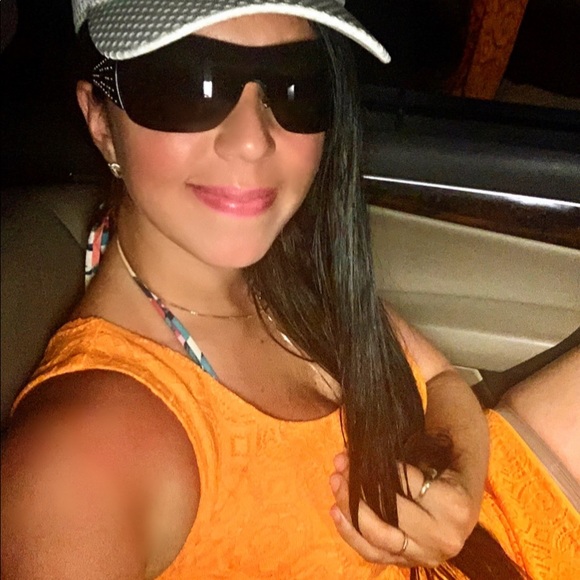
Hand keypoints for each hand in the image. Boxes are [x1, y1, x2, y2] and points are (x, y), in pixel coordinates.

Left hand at [329, 452, 478, 567]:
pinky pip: (374, 553)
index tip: (356, 453)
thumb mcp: (433, 455)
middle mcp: (443, 538)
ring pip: (377, 538)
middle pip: (389, 514)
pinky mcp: (410, 563)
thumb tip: (358, 453)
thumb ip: (402, 459)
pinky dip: (351, 533)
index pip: (404, 485)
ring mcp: (427, 555)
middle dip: (357, 487)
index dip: (376, 467)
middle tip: (340, 463)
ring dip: (350, 509)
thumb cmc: (446, 466)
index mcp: (454, 506)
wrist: (465, 492)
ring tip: (335, 482)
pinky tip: (335, 511)